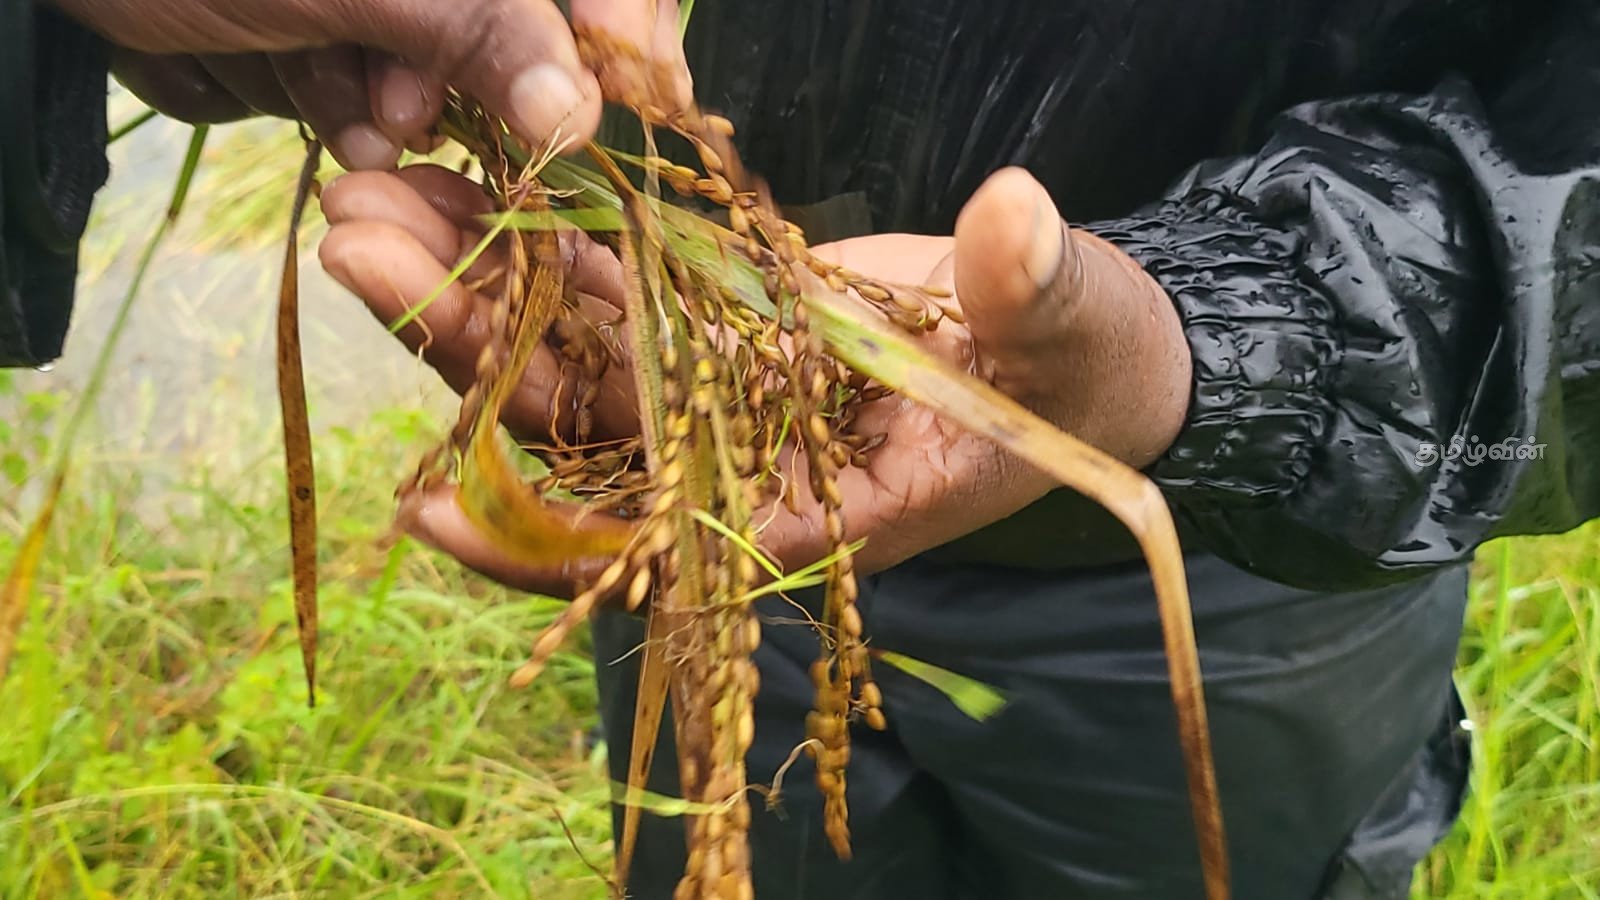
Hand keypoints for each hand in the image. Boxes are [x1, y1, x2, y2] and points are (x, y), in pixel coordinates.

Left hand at [53, 0, 689, 169]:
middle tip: (405, 109)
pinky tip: (290, 85)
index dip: (637, 34)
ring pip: (443, 86)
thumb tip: (583, 119)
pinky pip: (371, 103)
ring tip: (323, 90)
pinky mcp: (339, 47)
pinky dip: (332, 112)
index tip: (644, 100)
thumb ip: (489, 33)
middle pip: (523, 47)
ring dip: (381, 108)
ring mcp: (392, 9)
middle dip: (472, 92)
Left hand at [318, 164, 1191, 594]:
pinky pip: (610, 293)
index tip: (430, 506)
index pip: (667, 540)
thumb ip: (1033, 294)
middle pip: (578, 432)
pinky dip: (537, 249)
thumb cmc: (1085, 365)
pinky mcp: (716, 319)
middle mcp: (742, 459)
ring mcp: (720, 388)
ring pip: (573, 357)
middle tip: (355, 250)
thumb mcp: (1073, 331)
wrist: (1072, 340)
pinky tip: (466, 183)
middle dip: (464, 357)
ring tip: (370, 199)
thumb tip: (1011, 223)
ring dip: (470, 290)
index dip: (547, 538)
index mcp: (818, 506)